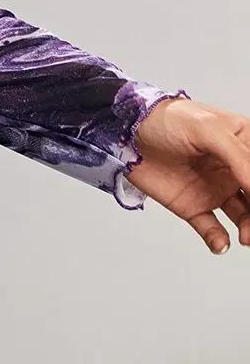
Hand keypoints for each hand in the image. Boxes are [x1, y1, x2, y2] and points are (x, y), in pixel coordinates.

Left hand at [127, 96, 249, 253]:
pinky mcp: (194, 205)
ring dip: (249, 229)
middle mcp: (233, 169)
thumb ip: (238, 156)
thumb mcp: (207, 128)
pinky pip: (212, 229)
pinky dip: (218, 240)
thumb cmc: (165, 119)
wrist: (125, 132)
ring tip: (245, 237)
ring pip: (244, 217)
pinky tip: (221, 244)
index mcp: (243, 143)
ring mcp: (214, 189)